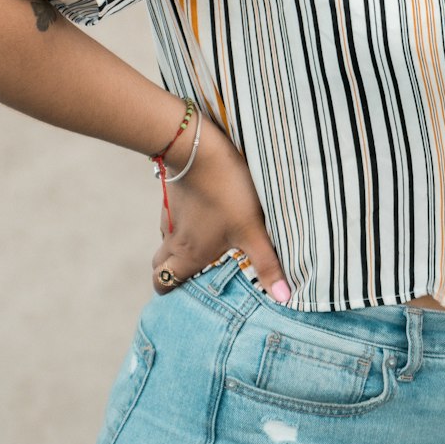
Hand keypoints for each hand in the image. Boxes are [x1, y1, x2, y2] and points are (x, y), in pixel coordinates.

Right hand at [150, 113, 290, 303]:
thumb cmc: (226, 192)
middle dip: (171, 273)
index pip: (163, 284)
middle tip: (194, 275)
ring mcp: (169, 214)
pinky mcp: (172, 194)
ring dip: (179, 246)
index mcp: (187, 255)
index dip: (169, 293)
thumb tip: (284, 297)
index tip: (185, 296)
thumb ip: (267, 264)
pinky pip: (172, 217)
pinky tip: (203, 215)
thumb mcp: (251, 230)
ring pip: (166, 239)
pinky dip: (183, 223)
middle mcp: (172, 238)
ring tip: (204, 246)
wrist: (197, 146)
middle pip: (160, 265)